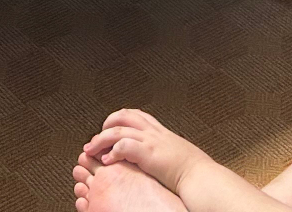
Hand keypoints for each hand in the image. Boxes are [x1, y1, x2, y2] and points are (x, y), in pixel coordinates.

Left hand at [82, 109, 207, 194]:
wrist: (200, 177)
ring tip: (91, 150)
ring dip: (100, 139)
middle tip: (96, 137)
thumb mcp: (176, 152)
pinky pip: (123, 147)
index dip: (119, 117)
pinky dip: (111, 152)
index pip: (136, 114)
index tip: (110, 126)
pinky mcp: (148, 153)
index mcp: (161, 131)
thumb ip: (165, 149)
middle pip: (122, 116)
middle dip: (105, 124)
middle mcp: (153, 132)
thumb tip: (160, 156)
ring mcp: (150, 141)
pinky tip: (107, 161)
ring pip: (117, 130)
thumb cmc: (192, 170)